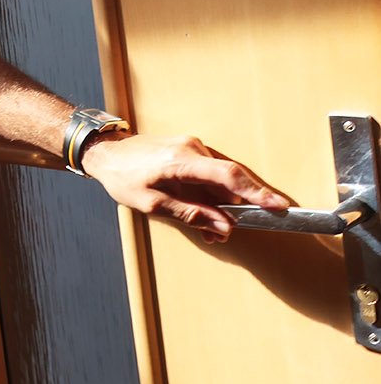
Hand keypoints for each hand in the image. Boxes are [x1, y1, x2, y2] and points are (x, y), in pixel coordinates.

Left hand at [81, 133, 289, 241]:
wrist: (105, 152)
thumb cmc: (122, 176)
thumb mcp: (151, 204)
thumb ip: (190, 215)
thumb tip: (223, 228)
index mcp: (181, 160)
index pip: (228, 176)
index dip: (256, 193)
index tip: (277, 206)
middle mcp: (191, 149)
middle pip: (228, 181)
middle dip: (235, 210)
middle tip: (227, 234)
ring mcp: (191, 148)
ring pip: (219, 181)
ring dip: (220, 207)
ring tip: (211, 233)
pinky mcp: (189, 152)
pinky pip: (209, 176)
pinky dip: (211, 196)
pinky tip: (205, 216)